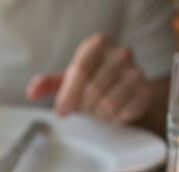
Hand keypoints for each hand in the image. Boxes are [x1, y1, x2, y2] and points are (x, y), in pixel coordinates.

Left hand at [26, 33, 152, 124]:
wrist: (127, 87)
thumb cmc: (92, 80)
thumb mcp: (68, 79)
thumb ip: (48, 84)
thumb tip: (32, 92)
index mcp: (98, 44)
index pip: (79, 71)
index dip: (67, 95)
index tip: (61, 111)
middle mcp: (121, 53)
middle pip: (93, 90)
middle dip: (82, 106)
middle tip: (81, 109)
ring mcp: (137, 72)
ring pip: (108, 105)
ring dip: (96, 114)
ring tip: (96, 110)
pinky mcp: (146, 92)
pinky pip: (122, 114)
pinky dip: (112, 119)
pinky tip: (111, 113)